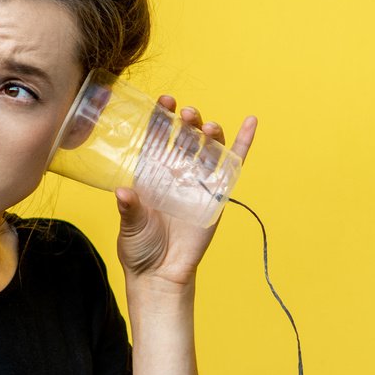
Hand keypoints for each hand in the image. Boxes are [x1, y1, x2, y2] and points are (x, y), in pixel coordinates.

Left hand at [115, 97, 257, 285]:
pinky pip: (232, 167)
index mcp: (152, 173)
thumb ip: (129, 208)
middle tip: (185, 114)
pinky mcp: (217, 195)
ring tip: (205, 126)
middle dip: (186, 122)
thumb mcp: (130, 226)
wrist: (160, 274)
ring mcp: (198, 182)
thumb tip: (123, 192)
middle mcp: (175, 173)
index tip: (164, 101)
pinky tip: (250, 123)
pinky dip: (242, 144)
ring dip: (209, 132)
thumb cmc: (140, 248)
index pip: (158, 138)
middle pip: (185, 138)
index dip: (162, 118)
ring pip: (208, 148)